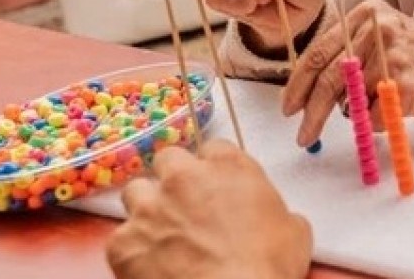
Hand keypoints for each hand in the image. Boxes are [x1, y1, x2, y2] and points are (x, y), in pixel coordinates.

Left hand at [107, 140, 311, 278]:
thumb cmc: (268, 266)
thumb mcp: (294, 229)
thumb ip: (274, 209)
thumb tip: (271, 220)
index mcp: (229, 167)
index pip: (214, 147)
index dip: (215, 168)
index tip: (218, 185)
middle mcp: (185, 178)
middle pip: (168, 159)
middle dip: (174, 178)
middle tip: (186, 204)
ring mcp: (150, 208)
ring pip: (135, 191)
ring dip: (147, 207)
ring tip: (161, 232)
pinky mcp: (124, 243)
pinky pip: (120, 238)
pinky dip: (132, 250)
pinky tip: (151, 266)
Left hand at [282, 0, 413, 146]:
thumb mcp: (389, 41)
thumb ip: (350, 55)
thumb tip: (306, 89)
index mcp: (370, 13)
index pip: (319, 51)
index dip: (298, 84)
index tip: (289, 108)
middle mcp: (380, 29)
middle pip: (328, 77)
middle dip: (311, 112)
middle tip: (302, 136)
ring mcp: (394, 55)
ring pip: (351, 101)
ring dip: (360, 115)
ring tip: (383, 108)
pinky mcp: (407, 85)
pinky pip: (374, 118)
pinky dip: (382, 123)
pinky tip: (406, 109)